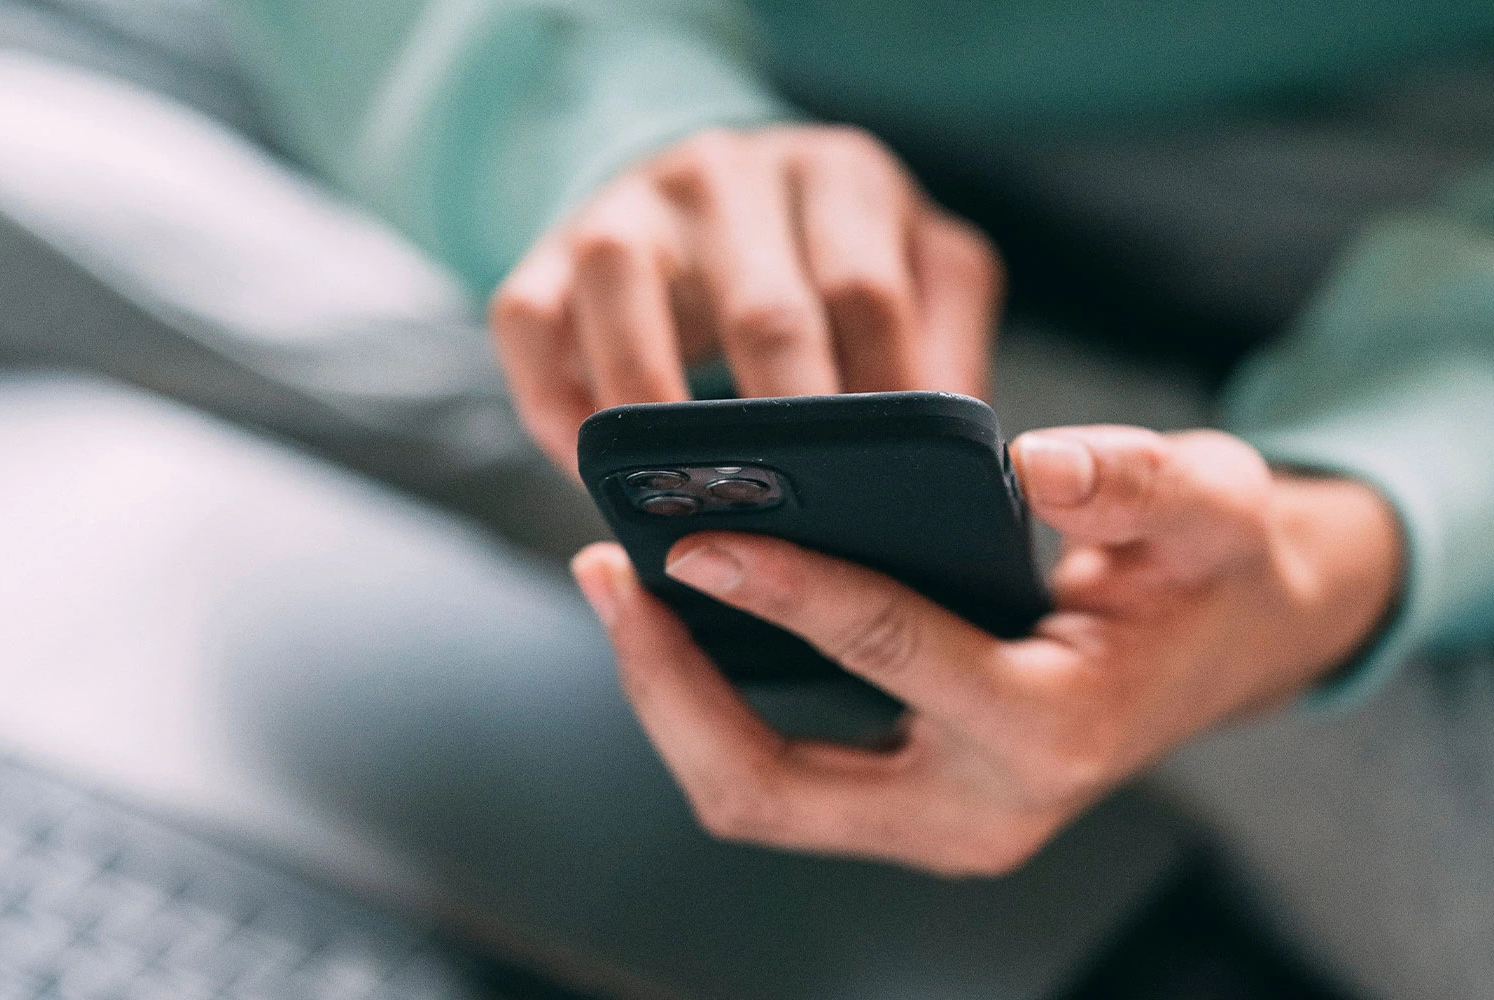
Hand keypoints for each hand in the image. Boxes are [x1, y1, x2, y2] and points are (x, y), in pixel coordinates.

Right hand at [491, 125, 1002, 468]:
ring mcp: (630, 203)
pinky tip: (595, 474)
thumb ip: (946, 346)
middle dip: (783, 435)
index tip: (889, 500)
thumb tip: (965, 463)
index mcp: (840, 175)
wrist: (709, 195)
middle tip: (801, 533)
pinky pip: (528, 321)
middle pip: (763, 308)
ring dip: (654, 418)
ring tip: (687, 511)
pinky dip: (555, 407)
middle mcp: (730, 172)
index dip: (880, 408)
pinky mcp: (546, 246)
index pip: (867, 295)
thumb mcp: (913, 273)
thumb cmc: (826, 260)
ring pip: (625, 293)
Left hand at [570, 426, 1402, 874]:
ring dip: (672, 701)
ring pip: (756, 797)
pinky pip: (777, 779)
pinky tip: (682, 619)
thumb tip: (1038, 464)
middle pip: (772, 786)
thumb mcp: (1212, 503)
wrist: (1230, 647)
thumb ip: (1140, 479)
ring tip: (622, 588)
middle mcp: (981, 809)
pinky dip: (711, 709)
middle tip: (609, 573)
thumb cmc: (1211, 571)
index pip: (888, 654)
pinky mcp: (906, 807)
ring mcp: (937, 824)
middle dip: (670, 687)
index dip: (784, 590)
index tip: (696, 536)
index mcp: (1053, 730)